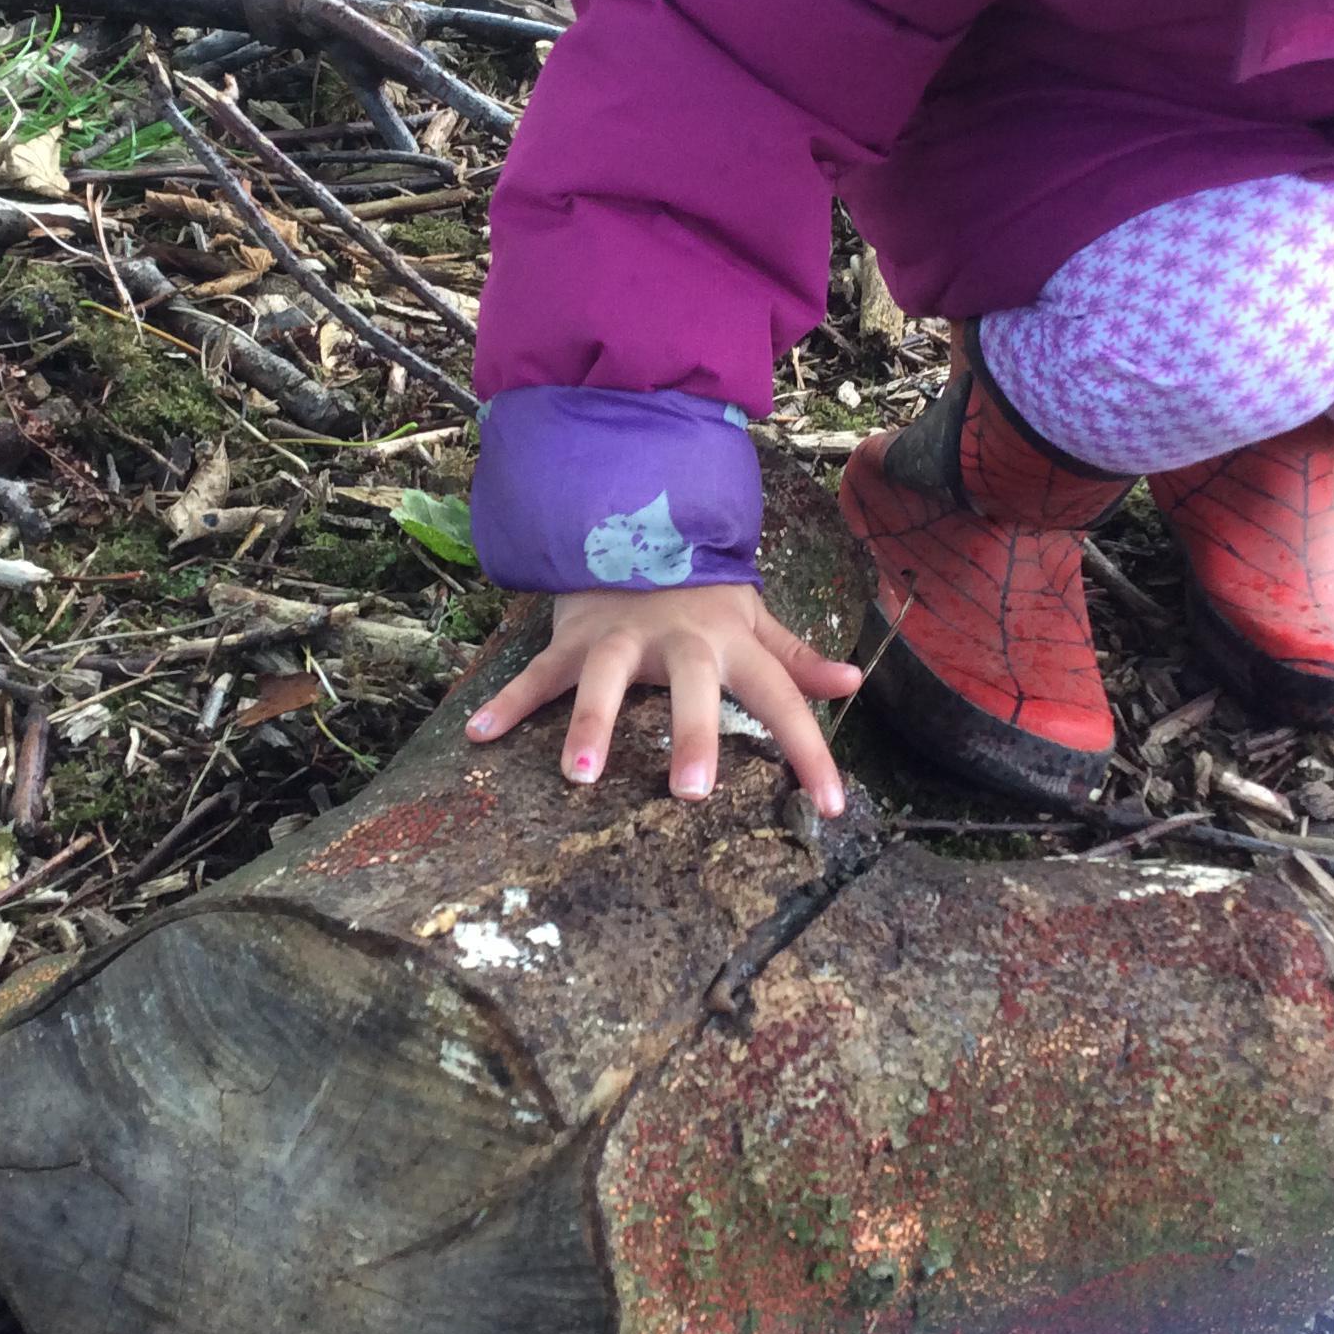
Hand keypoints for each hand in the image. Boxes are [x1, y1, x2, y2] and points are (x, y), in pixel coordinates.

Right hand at [465, 585, 858, 815]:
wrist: (632, 527)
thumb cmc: (700, 593)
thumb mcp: (753, 620)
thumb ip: (796, 659)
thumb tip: (853, 682)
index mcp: (731, 643)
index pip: (782, 699)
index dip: (810, 751)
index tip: (831, 807)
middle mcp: (679, 641)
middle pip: (691, 685)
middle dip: (691, 732)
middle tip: (691, 790)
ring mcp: (620, 638)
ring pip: (605, 678)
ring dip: (590, 722)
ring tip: (577, 776)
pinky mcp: (573, 638)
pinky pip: (538, 673)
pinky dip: (507, 702)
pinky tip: (480, 734)